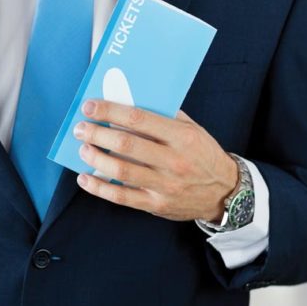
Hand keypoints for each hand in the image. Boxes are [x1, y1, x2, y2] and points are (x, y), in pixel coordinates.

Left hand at [72, 99, 238, 222]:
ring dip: (96, 158)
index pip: (138, 119)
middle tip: (80, 129)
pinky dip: (99, 188)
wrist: (225, 192)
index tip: (90, 107)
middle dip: (97, 134)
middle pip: (126, 145)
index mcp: (182, 137)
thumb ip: (164, 116)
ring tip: (82, 149)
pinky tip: (85, 178)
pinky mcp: (156, 204)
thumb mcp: (192, 129)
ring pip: (121, 171)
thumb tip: (127, 101)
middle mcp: (173, 161)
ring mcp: (164, 185)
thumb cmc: (202, 155)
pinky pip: (122, 197)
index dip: (110, 112)